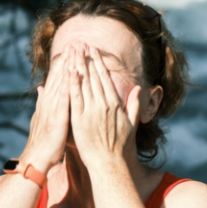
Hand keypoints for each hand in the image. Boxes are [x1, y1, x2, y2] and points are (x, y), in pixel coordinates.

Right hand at [19, 45, 74, 171]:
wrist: (36, 158)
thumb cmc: (44, 141)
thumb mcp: (42, 118)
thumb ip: (43, 102)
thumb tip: (41, 88)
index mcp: (48, 102)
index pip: (57, 78)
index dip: (64, 63)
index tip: (71, 49)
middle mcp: (49, 102)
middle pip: (60, 76)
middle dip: (67, 59)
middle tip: (76, 42)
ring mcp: (52, 108)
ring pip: (62, 83)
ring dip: (68, 66)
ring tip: (75, 51)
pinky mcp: (57, 117)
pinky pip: (64, 99)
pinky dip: (68, 85)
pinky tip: (73, 74)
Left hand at [69, 44, 141, 169]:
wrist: (109, 164)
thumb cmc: (120, 147)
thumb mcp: (131, 124)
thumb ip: (133, 105)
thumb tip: (138, 88)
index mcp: (114, 104)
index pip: (105, 78)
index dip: (97, 62)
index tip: (92, 50)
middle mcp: (103, 105)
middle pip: (93, 76)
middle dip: (86, 58)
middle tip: (81, 43)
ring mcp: (91, 112)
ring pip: (83, 83)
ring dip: (78, 65)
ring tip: (72, 51)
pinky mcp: (80, 120)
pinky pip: (75, 98)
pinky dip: (72, 84)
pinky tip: (68, 71)